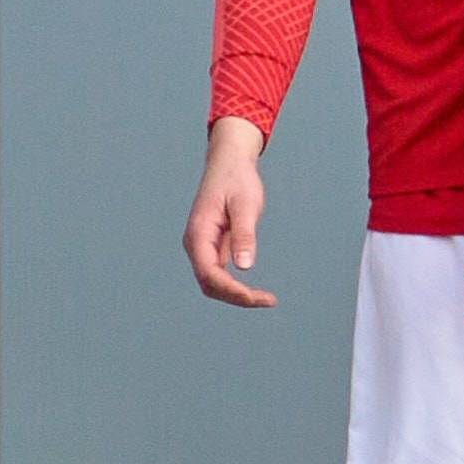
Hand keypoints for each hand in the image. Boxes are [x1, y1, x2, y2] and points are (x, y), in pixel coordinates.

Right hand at [184, 118, 274, 307]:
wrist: (229, 163)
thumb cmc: (237, 180)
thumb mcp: (245, 205)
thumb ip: (244, 235)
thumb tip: (244, 265)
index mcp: (198, 234)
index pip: (209, 274)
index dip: (232, 290)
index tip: (257, 298)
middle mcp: (195, 244)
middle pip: (209, 284)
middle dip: (235, 297)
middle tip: (267, 300)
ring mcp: (202, 247)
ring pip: (213, 282)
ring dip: (236, 295)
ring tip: (266, 299)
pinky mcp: (213, 247)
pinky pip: (220, 274)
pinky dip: (236, 286)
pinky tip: (256, 291)